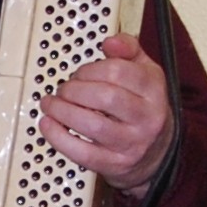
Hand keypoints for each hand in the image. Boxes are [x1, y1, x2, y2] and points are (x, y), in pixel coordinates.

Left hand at [39, 30, 174, 194]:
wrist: (158, 153)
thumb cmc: (144, 107)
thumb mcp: (145, 73)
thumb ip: (128, 50)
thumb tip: (110, 41)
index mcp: (154, 90)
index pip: (119, 72)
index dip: (90, 69)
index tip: (79, 73)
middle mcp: (146, 117)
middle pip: (105, 97)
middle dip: (75, 90)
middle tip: (64, 90)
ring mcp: (131, 143)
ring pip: (92, 125)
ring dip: (63, 111)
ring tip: (51, 105)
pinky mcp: (114, 164)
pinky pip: (82, 153)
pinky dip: (58, 137)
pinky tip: (48, 125)